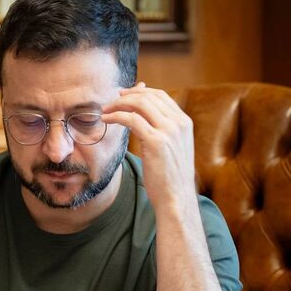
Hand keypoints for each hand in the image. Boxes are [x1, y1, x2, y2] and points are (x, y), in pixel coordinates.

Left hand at [101, 83, 196, 208]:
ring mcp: (169, 131)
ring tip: (105, 111)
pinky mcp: (156, 141)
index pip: (161, 95)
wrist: (176, 198)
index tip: (123, 95)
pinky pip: (131, 119)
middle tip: (110, 102)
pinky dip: (116, 116)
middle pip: (149, 96)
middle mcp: (179, 123)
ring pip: (140, 104)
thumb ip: (163, 131)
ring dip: (118, 104)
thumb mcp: (172, 148)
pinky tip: (106, 120)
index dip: (139, 92)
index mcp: (184, 122)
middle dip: (126, 96)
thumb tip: (142, 118)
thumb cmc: (170, 177)